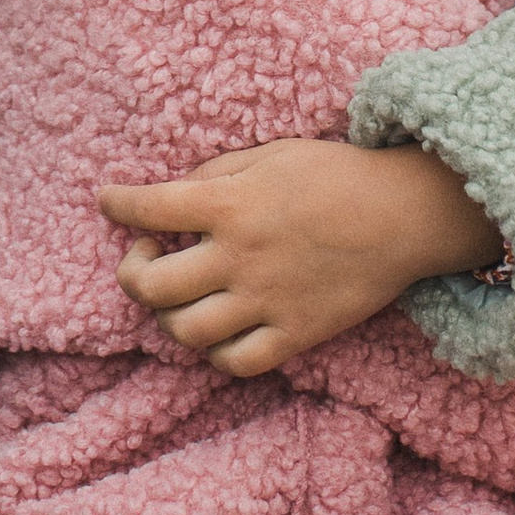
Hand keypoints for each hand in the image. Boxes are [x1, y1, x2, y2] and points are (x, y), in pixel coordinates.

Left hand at [100, 137, 501, 375]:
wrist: (405, 214)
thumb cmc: (337, 174)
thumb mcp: (271, 152)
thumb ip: (217, 172)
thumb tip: (174, 194)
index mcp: (231, 203)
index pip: (148, 208)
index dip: (117, 204)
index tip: (109, 202)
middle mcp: (240, 256)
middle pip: (150, 286)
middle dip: (131, 273)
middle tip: (145, 257)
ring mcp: (266, 300)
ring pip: (184, 331)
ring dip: (168, 315)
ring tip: (179, 297)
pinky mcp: (295, 332)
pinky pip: (235, 361)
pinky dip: (215, 352)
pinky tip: (218, 330)